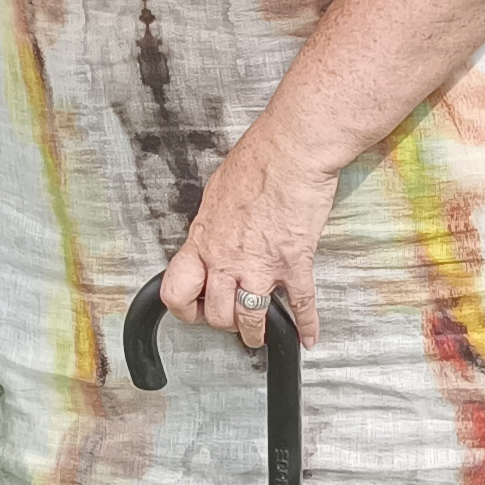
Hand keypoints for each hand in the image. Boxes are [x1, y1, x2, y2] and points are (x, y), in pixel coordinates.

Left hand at [161, 122, 339, 351]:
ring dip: (255, 333)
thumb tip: (212, 234)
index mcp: (204, 239)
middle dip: (223, 322)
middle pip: (216, 313)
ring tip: (259, 335)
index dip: (184, 309)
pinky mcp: (295, 262)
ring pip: (250, 319)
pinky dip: (306, 324)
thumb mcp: (216, 191)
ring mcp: (261, 265)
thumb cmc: (258, 159)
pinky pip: (301, 304)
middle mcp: (227, 258)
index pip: (176, 290)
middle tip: (230, 321)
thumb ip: (213, 222)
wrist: (292, 149)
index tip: (194, 310)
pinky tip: (308, 335)